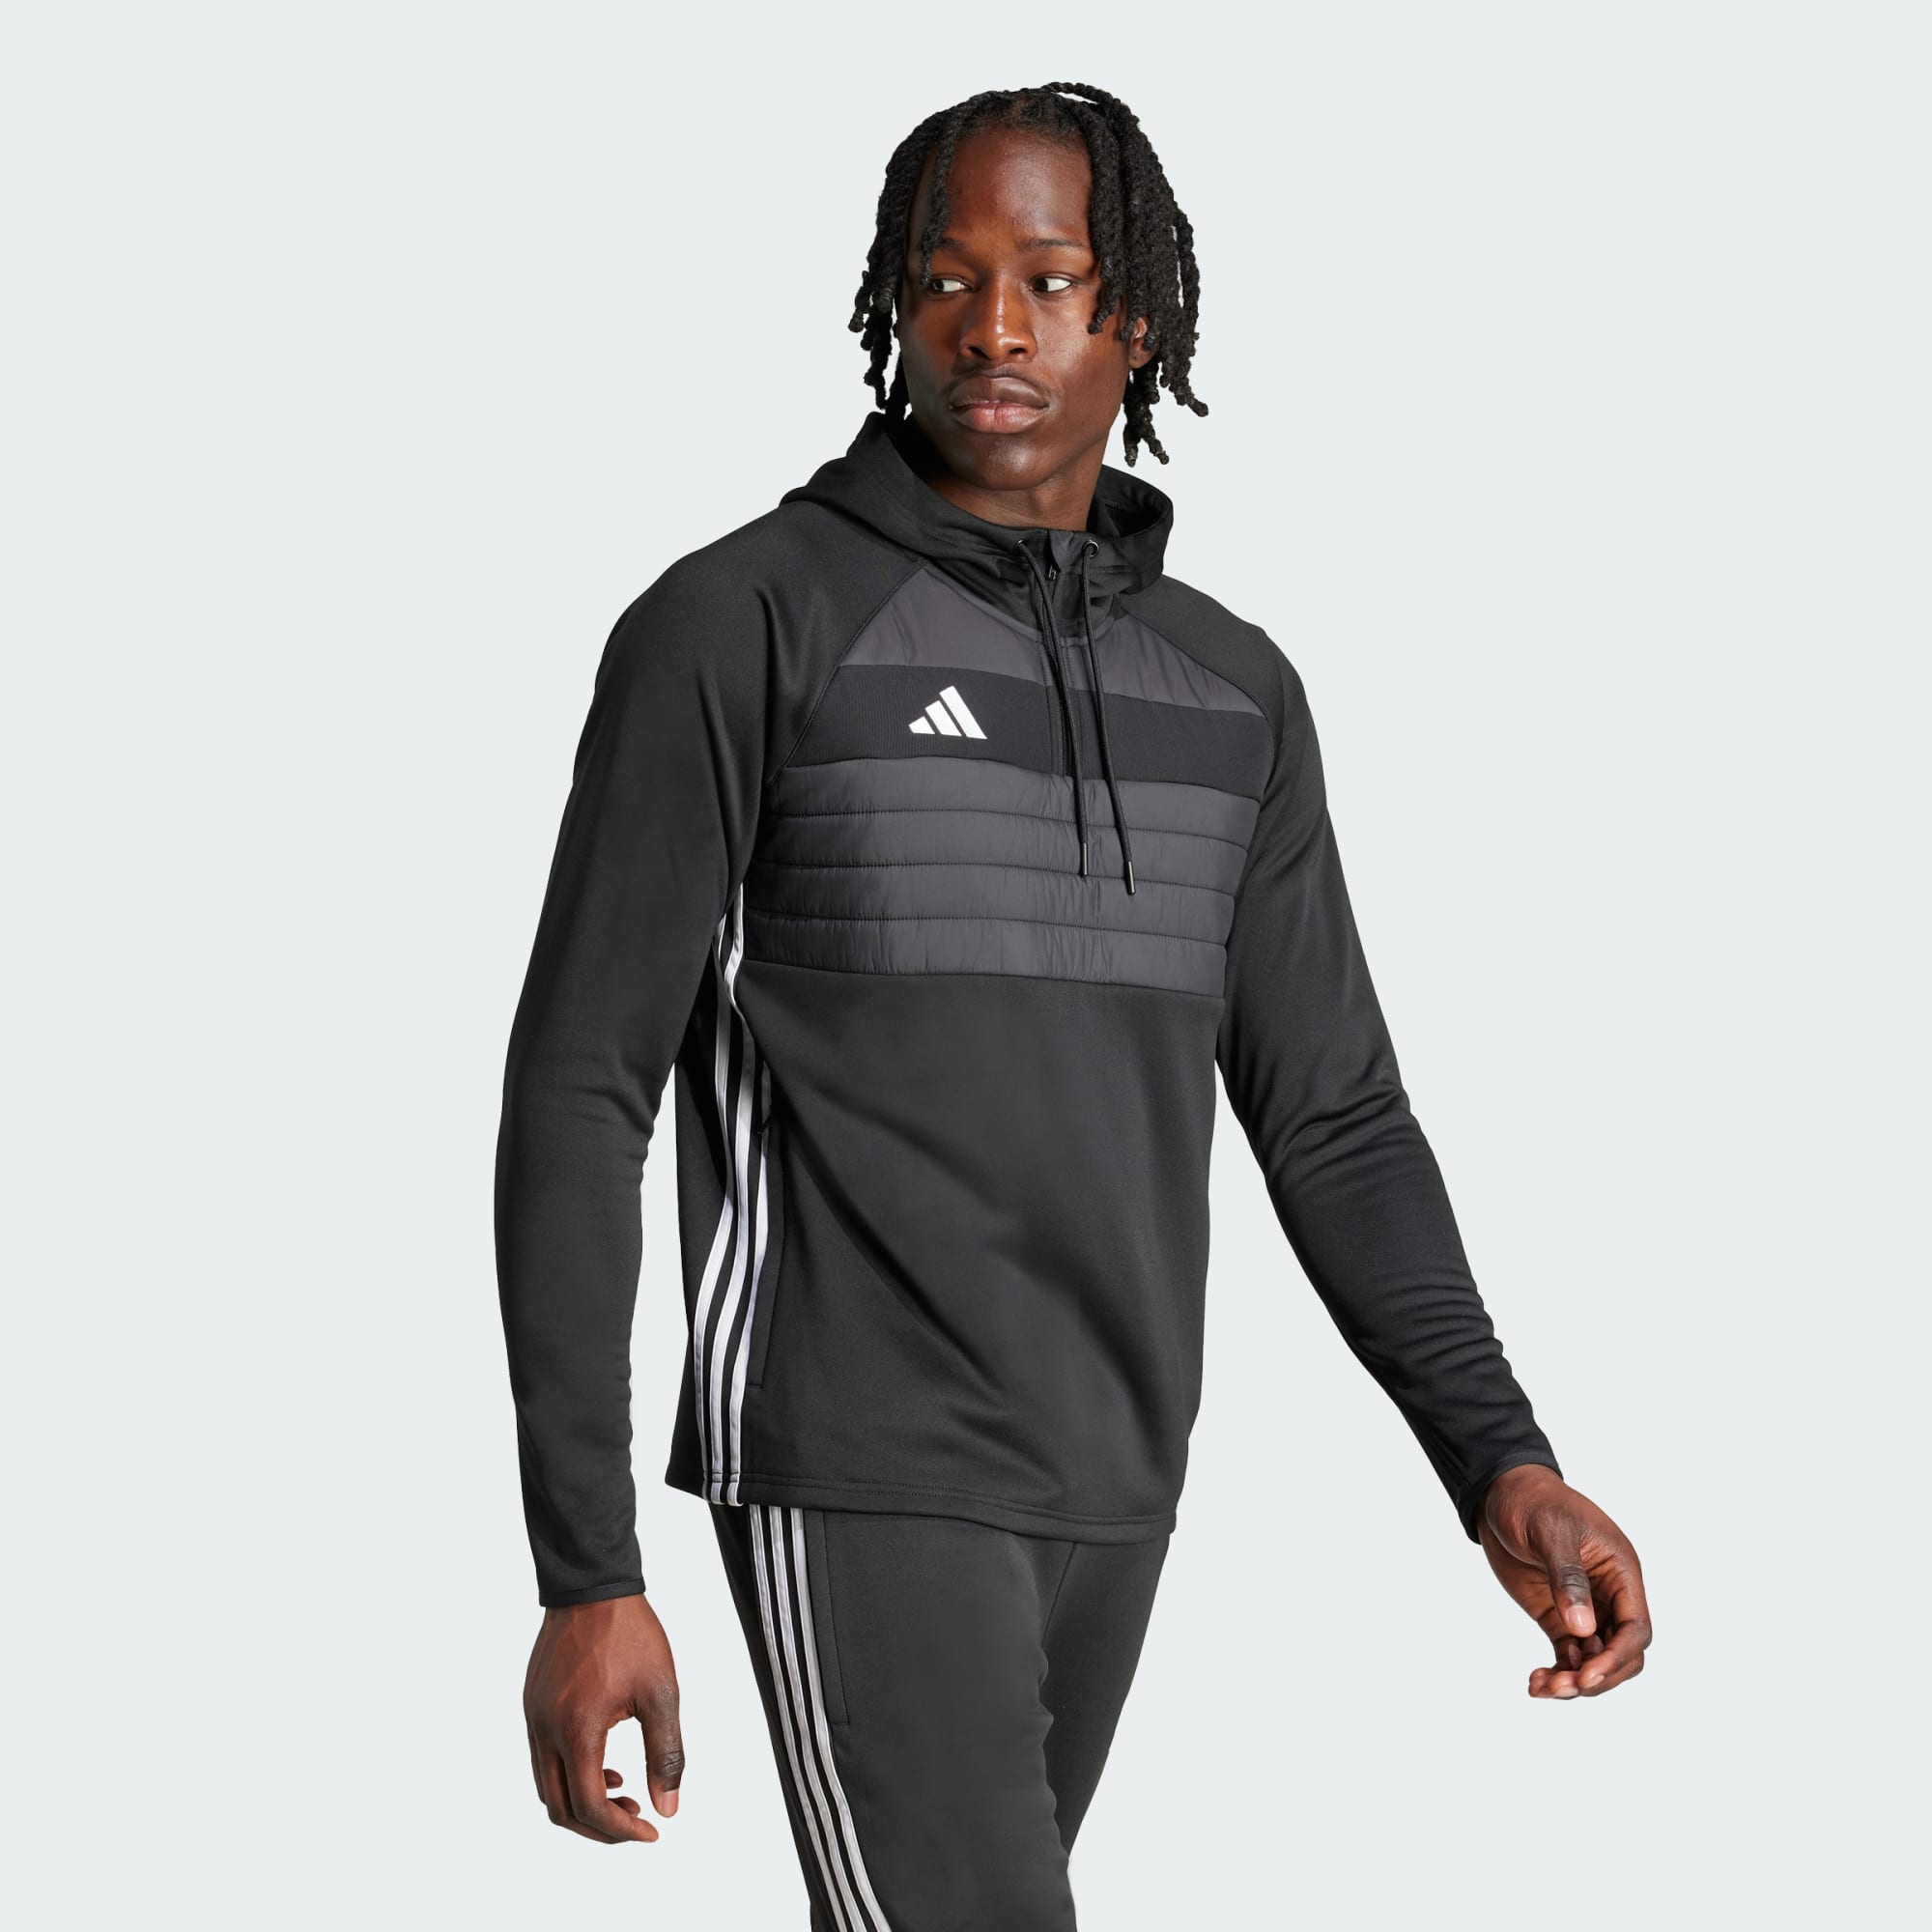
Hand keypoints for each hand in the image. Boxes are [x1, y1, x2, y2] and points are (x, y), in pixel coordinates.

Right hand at [524, 1593, 684, 1841]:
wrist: (592, 1586)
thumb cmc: (628, 1633)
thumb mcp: (660, 1692)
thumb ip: (666, 1753)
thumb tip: (668, 1806)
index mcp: (577, 1729)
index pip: (590, 1806)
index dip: (620, 1831)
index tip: (651, 1831)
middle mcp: (545, 1730)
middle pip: (560, 1808)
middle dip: (599, 1827)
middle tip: (635, 1821)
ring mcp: (534, 1717)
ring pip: (547, 1786)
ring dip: (582, 1801)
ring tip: (623, 1789)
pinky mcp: (532, 1705)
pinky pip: (542, 1758)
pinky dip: (570, 1774)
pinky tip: (603, 1760)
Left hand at [1477, 1465, 1652, 1698]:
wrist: (1501, 1493)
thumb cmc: (1533, 1502)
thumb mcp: (1552, 1533)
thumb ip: (1567, 1578)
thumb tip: (1583, 1629)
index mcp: (1621, 1573)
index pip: (1635, 1628)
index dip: (1617, 1657)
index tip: (1587, 1676)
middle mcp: (1609, 1596)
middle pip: (1621, 1654)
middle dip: (1597, 1676)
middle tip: (1562, 1687)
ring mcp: (1583, 1609)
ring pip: (1593, 1661)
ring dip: (1573, 1680)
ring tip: (1542, 1687)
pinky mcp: (1558, 1617)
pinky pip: (1567, 1655)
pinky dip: (1556, 1672)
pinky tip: (1536, 1682)